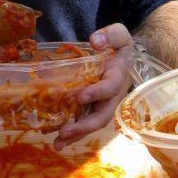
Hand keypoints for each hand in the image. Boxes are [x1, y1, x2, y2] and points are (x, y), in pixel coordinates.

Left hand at [53, 23, 133, 150]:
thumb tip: (95, 41)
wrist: (122, 59)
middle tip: (64, 132)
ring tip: (58, 143)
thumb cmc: (118, 47)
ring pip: (91, 124)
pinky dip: (71, 132)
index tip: (81, 96)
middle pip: (101, 116)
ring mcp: (101, 105)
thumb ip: (110, 35)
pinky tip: (54, 138)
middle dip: (84, 126)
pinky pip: (82, 122)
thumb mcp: (119, 34)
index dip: (97, 93)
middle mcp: (111, 97)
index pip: (110, 88)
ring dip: (75, 135)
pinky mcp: (91, 109)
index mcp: (118, 78)